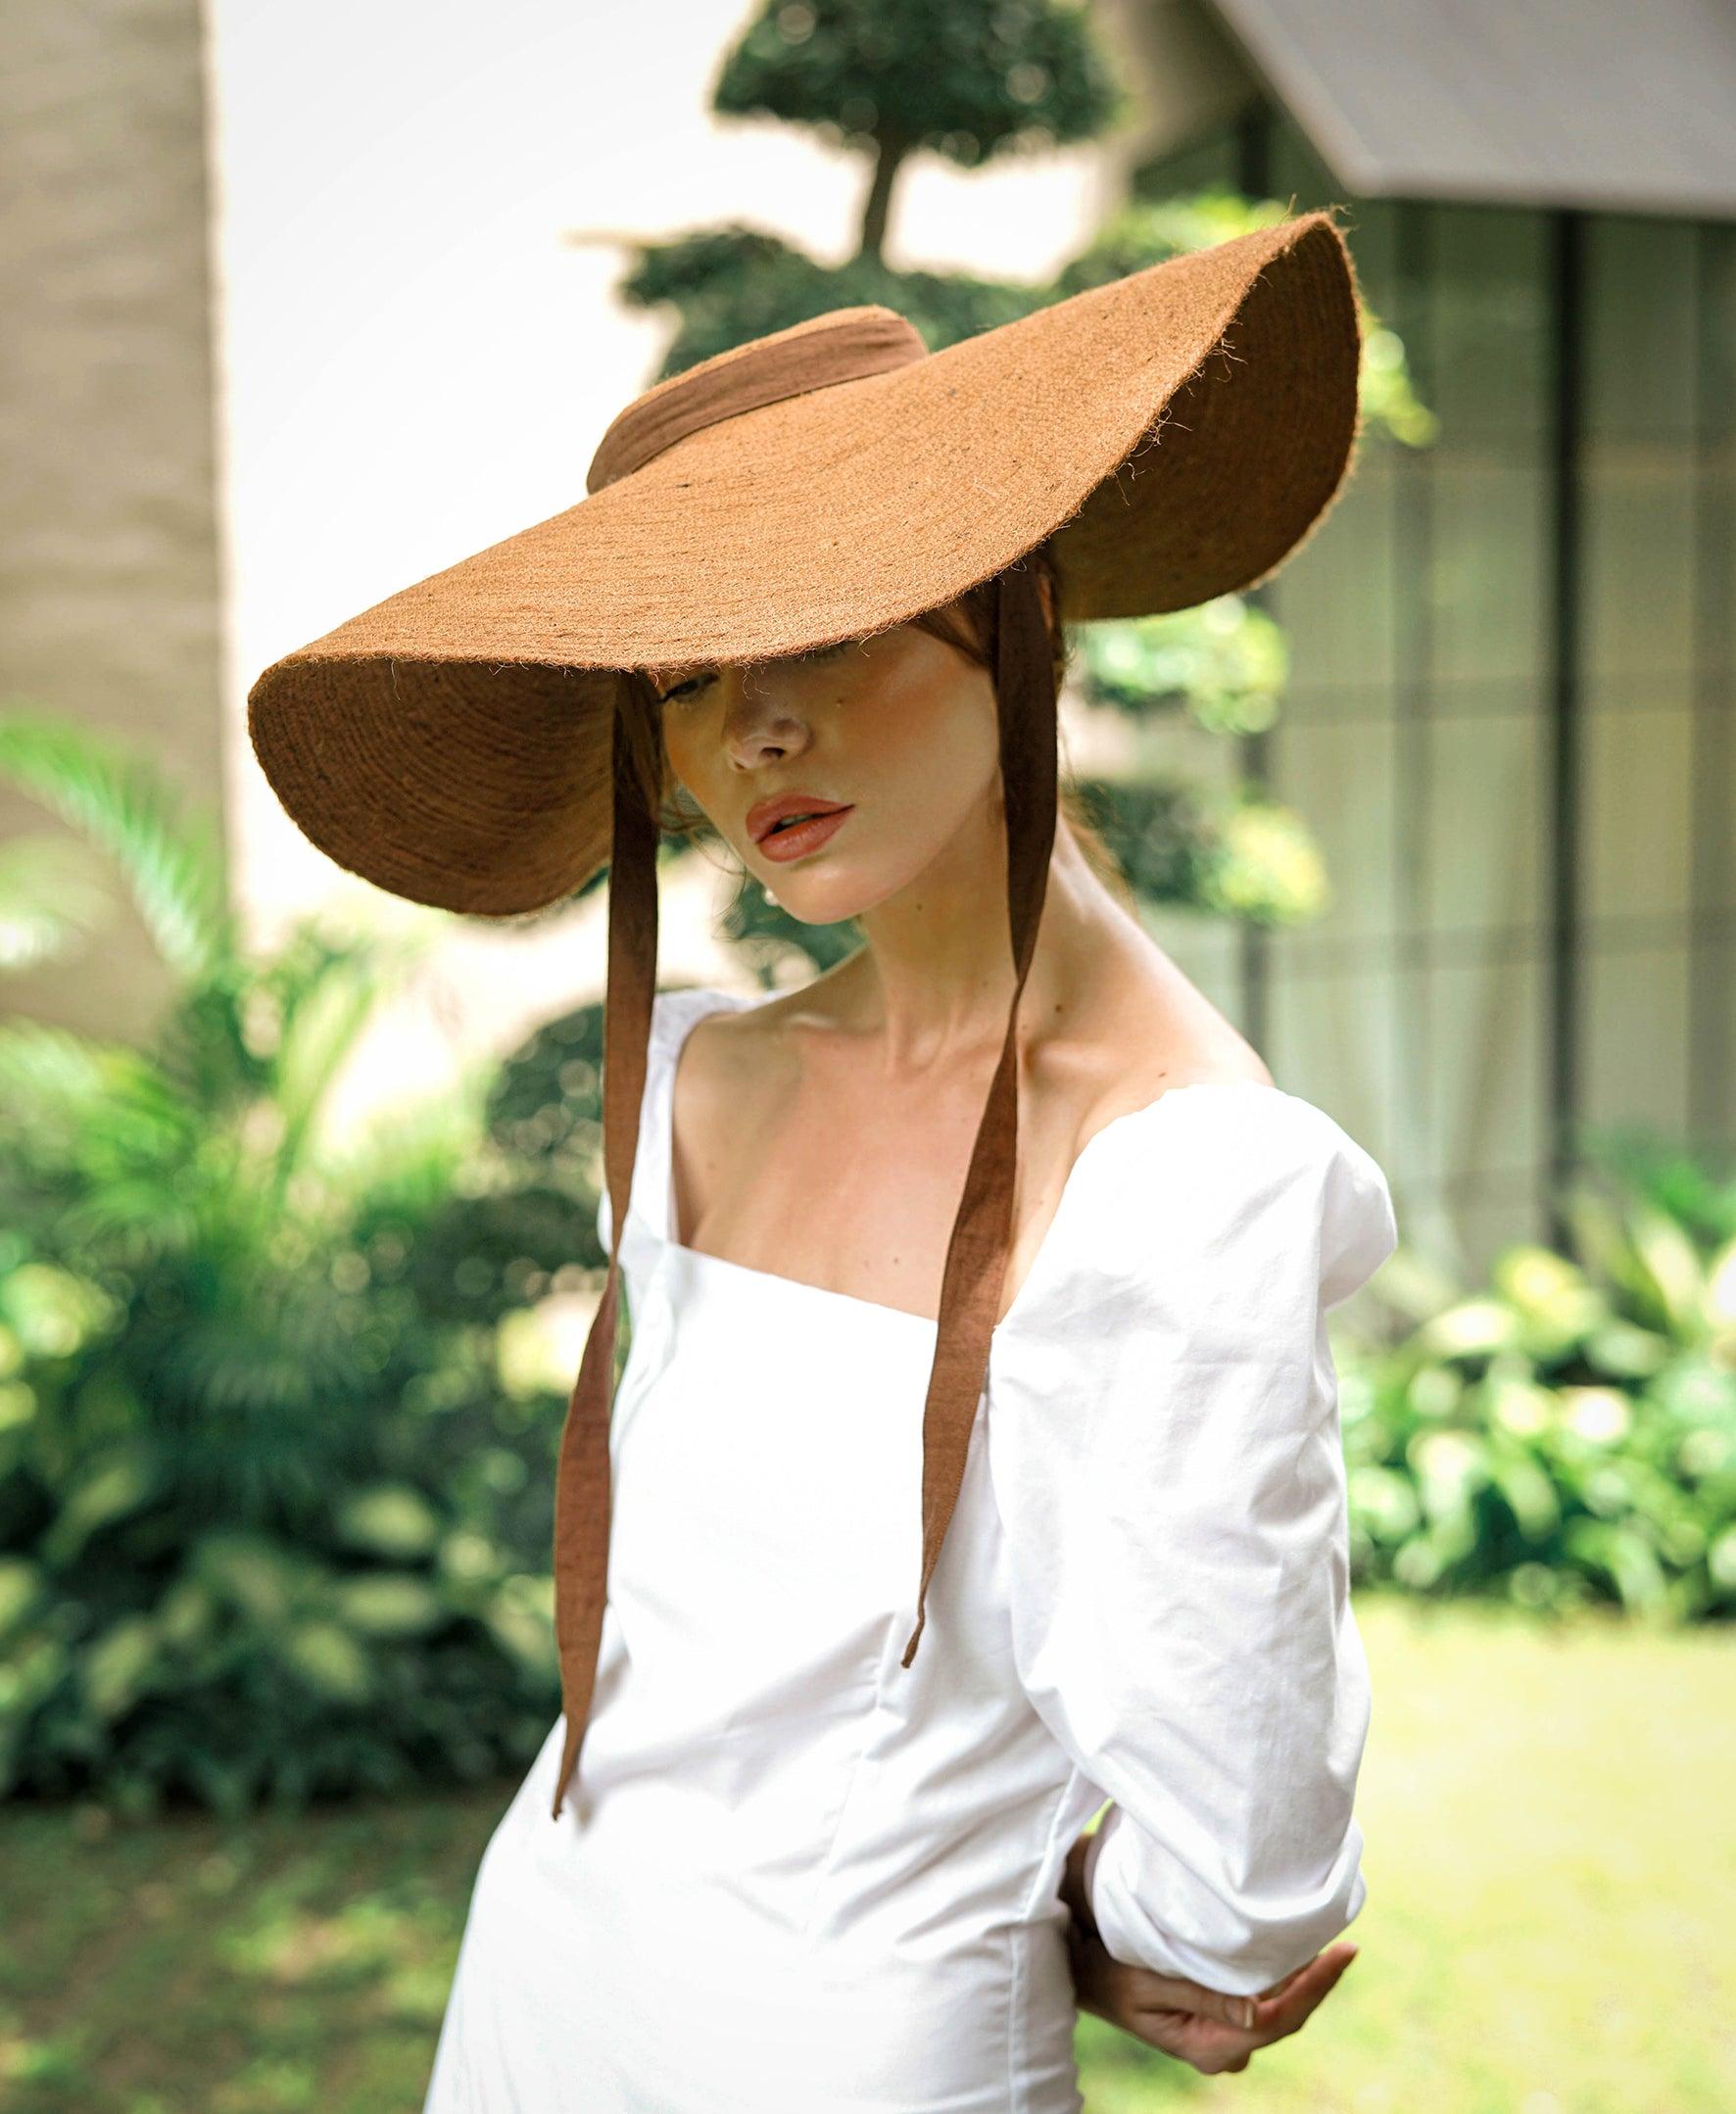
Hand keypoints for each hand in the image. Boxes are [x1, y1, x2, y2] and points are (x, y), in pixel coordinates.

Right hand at [1059, 1831, 1359, 2074]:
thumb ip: (1204, 1994)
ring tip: (1327, 1940)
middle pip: (1284, 2017)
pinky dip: (1280, 1977)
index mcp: (1206, 2046)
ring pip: (1276, 2011)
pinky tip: (1294, 1953)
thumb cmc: (1102, 1967)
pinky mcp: (1216, 2020)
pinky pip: (1261, 2003)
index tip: (1344, 1953)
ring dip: (1300, 1979)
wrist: (1074, 1969)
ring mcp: (1220, 2037)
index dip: (1315, 1987)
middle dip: (1315, 1982)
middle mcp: (1220, 2050)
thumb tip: (1261, 2008)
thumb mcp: (1145, 1980)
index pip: (1277, 2019)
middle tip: (1345, 1942)